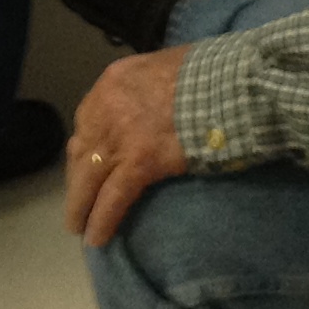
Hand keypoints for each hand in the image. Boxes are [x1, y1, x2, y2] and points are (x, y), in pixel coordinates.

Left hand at [64, 44, 191, 246]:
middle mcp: (107, 106)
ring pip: (88, 179)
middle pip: (81, 152)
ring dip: (81, 206)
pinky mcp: (139, 162)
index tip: (87, 166)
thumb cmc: (209, 73)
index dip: (86, 150)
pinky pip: (112, 198)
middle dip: (78, 181)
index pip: (87, 122)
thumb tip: (149, 112)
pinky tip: (97, 239)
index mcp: (114, 81)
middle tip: (77, 203)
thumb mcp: (164, 69)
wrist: (231, 82)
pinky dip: (102, 220)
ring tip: (79, 228)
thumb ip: (146, 90)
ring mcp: (120, 135)